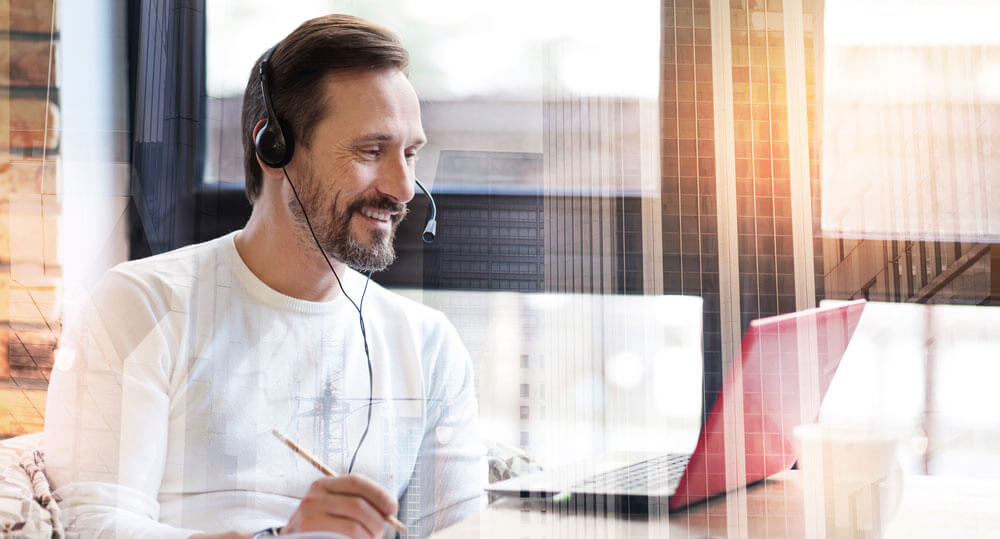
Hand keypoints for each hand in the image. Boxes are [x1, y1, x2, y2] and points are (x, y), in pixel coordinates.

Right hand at [282, 475, 398, 537]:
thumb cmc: (321, 526)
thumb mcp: (334, 507)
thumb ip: (357, 503)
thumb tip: (388, 510)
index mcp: (324, 484)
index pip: (357, 481)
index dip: (379, 494)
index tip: (392, 508)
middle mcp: (314, 496)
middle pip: (358, 504)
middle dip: (376, 520)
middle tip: (380, 531)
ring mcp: (310, 515)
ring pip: (353, 525)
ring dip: (369, 535)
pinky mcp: (309, 531)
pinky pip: (345, 537)